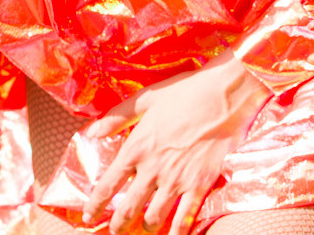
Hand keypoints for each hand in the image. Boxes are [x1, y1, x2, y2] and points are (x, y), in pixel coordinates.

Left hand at [81, 51, 268, 234]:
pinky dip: (177, 232)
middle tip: (115, 231)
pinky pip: (185, 218)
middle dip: (119, 225)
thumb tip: (90, 132)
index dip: (95, 205)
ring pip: (154, 218)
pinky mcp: (200, 184)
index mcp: (136, 147)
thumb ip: (116, 116)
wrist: (224, 94)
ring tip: (144, 229)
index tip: (88, 217)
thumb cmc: (185, 91)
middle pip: (129, 208)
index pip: (108, 185)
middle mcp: (152, 169)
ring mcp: (177, 179)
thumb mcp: (145, 98)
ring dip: (146, 227)